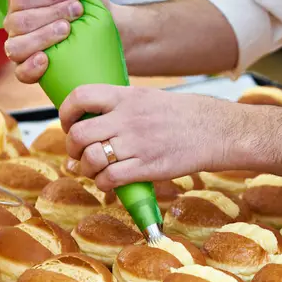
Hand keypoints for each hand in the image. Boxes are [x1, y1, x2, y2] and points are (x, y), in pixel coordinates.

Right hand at [3, 0, 111, 83]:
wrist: (111, 29)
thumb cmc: (87, 4)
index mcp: (21, 4)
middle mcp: (17, 27)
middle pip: (19, 22)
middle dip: (51, 14)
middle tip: (77, 12)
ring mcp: (23, 50)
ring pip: (16, 47)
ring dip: (43, 37)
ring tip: (66, 30)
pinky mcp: (32, 71)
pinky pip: (21, 73)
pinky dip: (31, 67)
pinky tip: (45, 59)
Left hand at [59, 85, 241, 190]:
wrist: (216, 130)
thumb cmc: (184, 116)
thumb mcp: (149, 98)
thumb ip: (121, 108)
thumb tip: (93, 129)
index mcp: (127, 96)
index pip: (80, 97)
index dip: (65, 113)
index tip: (69, 125)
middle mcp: (128, 118)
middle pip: (79, 134)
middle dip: (72, 148)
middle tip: (80, 154)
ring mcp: (137, 143)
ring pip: (91, 159)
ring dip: (87, 169)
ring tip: (95, 170)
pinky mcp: (148, 167)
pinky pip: (110, 178)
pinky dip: (103, 184)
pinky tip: (109, 184)